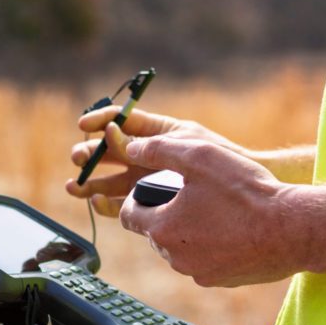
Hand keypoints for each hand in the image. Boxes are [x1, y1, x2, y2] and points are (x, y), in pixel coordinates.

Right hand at [66, 106, 251, 215]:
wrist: (251, 196)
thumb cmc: (225, 162)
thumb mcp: (186, 145)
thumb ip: (149, 142)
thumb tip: (113, 137)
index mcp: (159, 132)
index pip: (122, 120)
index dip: (100, 120)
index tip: (84, 125)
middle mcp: (151, 156)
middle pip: (110, 153)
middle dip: (89, 155)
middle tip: (76, 158)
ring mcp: (150, 181)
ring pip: (112, 181)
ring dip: (90, 183)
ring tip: (74, 188)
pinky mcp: (153, 204)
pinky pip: (124, 204)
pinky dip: (107, 204)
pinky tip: (95, 202)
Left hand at [118, 136, 325, 286]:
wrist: (293, 229)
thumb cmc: (245, 192)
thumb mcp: (199, 156)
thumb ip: (159, 149)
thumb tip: (132, 148)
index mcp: (162, 228)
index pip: (129, 215)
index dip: (138, 198)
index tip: (156, 187)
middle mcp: (174, 256)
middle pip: (154, 232)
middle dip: (165, 213)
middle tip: (192, 195)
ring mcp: (198, 272)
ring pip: (179, 248)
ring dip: (187, 231)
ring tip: (215, 211)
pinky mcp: (220, 281)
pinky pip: (204, 261)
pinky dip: (210, 247)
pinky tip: (232, 230)